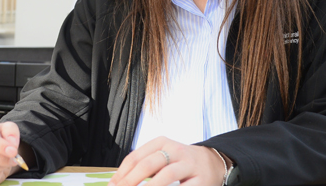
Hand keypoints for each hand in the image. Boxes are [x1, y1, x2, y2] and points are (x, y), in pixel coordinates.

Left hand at [110, 137, 225, 185]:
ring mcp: (189, 164)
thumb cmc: (179, 162)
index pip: (136, 157)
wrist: (213, 163)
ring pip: (166, 175)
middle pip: (148, 164)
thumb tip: (117, 182)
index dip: (122, 173)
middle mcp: (175, 150)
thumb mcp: (162, 156)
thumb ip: (143, 166)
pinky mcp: (201, 180)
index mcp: (162, 142)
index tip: (112, 185)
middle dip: (131, 181)